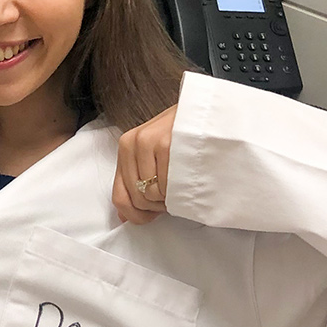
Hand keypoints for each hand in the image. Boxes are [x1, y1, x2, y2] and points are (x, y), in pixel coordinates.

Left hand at [112, 104, 176, 224]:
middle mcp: (134, 143)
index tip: (151, 216)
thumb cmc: (182, 133)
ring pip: (153, 195)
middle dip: (157, 206)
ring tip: (181, 183)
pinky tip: (188, 178)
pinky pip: (169, 187)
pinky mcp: (167, 145)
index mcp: (126, 146)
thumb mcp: (153, 152)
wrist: (208, 110)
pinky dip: (180, 191)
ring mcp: (149, 143)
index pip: (119, 196)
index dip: (136, 215)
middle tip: (172, 195)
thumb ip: (137, 180)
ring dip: (170, 198)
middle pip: (137, 199)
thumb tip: (125, 216)